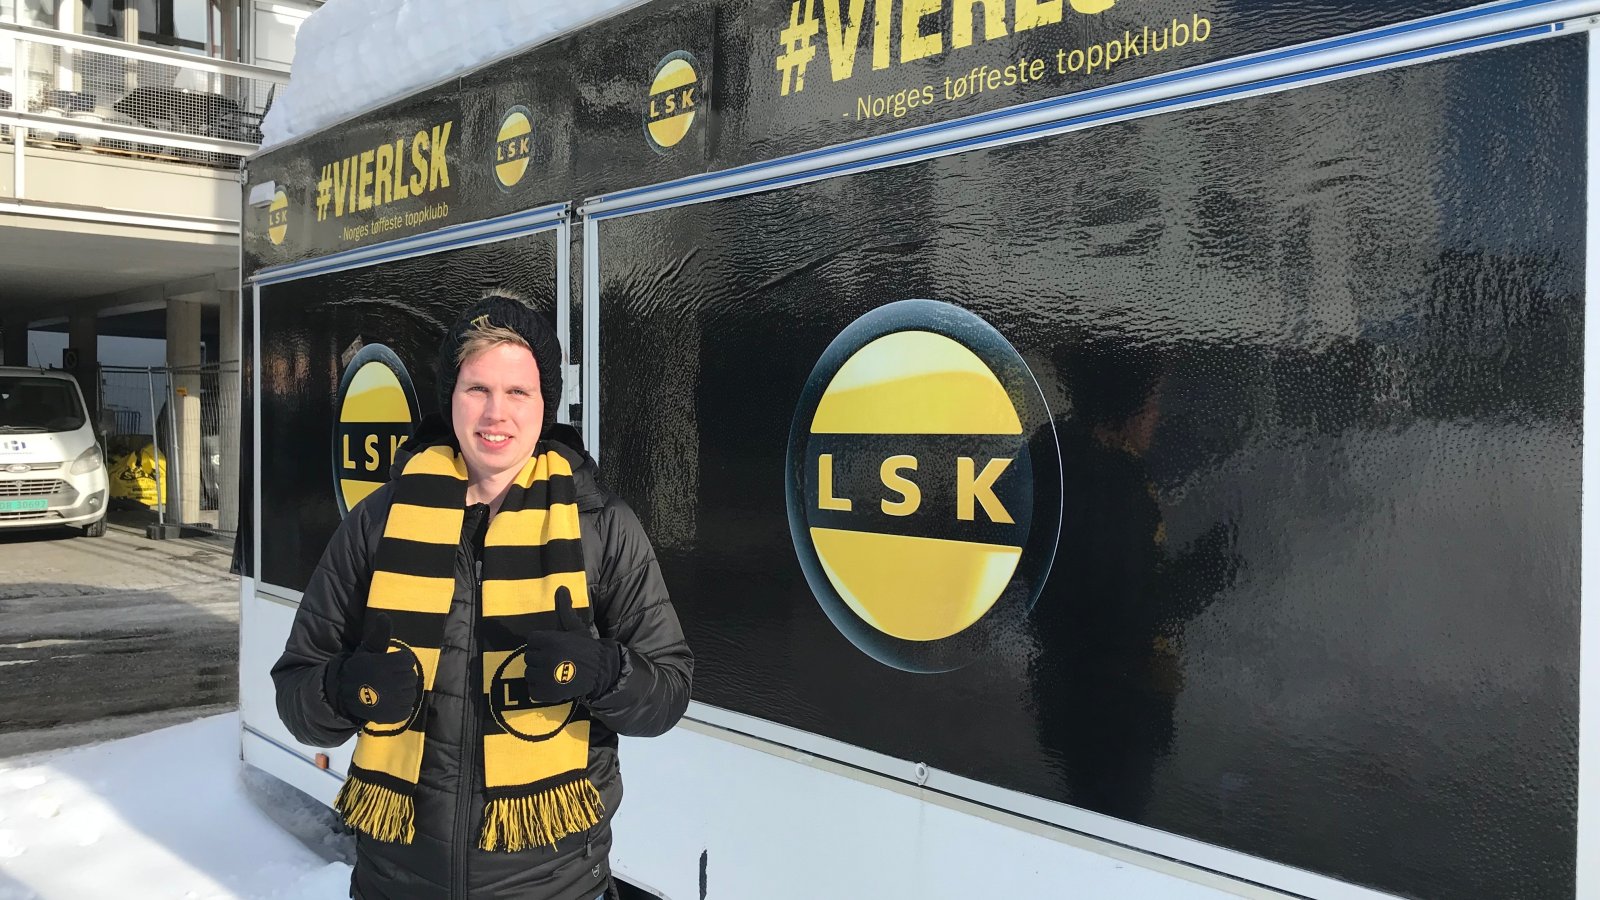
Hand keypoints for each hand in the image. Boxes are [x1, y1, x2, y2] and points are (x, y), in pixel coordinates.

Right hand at [327, 612, 419, 722]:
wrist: (342, 695)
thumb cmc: (359, 670)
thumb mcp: (367, 650)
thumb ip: (380, 634)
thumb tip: (384, 615)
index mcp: (384, 665)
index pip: (408, 660)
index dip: (400, 661)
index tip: (389, 664)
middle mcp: (390, 683)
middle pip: (411, 676)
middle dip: (401, 676)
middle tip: (387, 678)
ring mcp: (393, 701)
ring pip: (411, 693)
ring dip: (402, 691)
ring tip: (387, 690)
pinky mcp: (393, 715)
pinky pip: (407, 708)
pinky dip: (400, 706)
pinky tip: (388, 702)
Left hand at [523, 587, 621, 702]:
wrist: (601, 672)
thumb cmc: (586, 648)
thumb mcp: (575, 627)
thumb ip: (564, 609)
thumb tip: (561, 587)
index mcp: (551, 640)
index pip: (531, 640)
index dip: (541, 643)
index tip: (553, 647)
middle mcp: (547, 658)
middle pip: (529, 657)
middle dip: (540, 658)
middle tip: (555, 660)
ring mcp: (546, 678)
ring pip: (529, 674)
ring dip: (539, 675)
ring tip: (554, 673)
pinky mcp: (547, 694)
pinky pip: (533, 691)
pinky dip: (540, 690)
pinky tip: (552, 685)